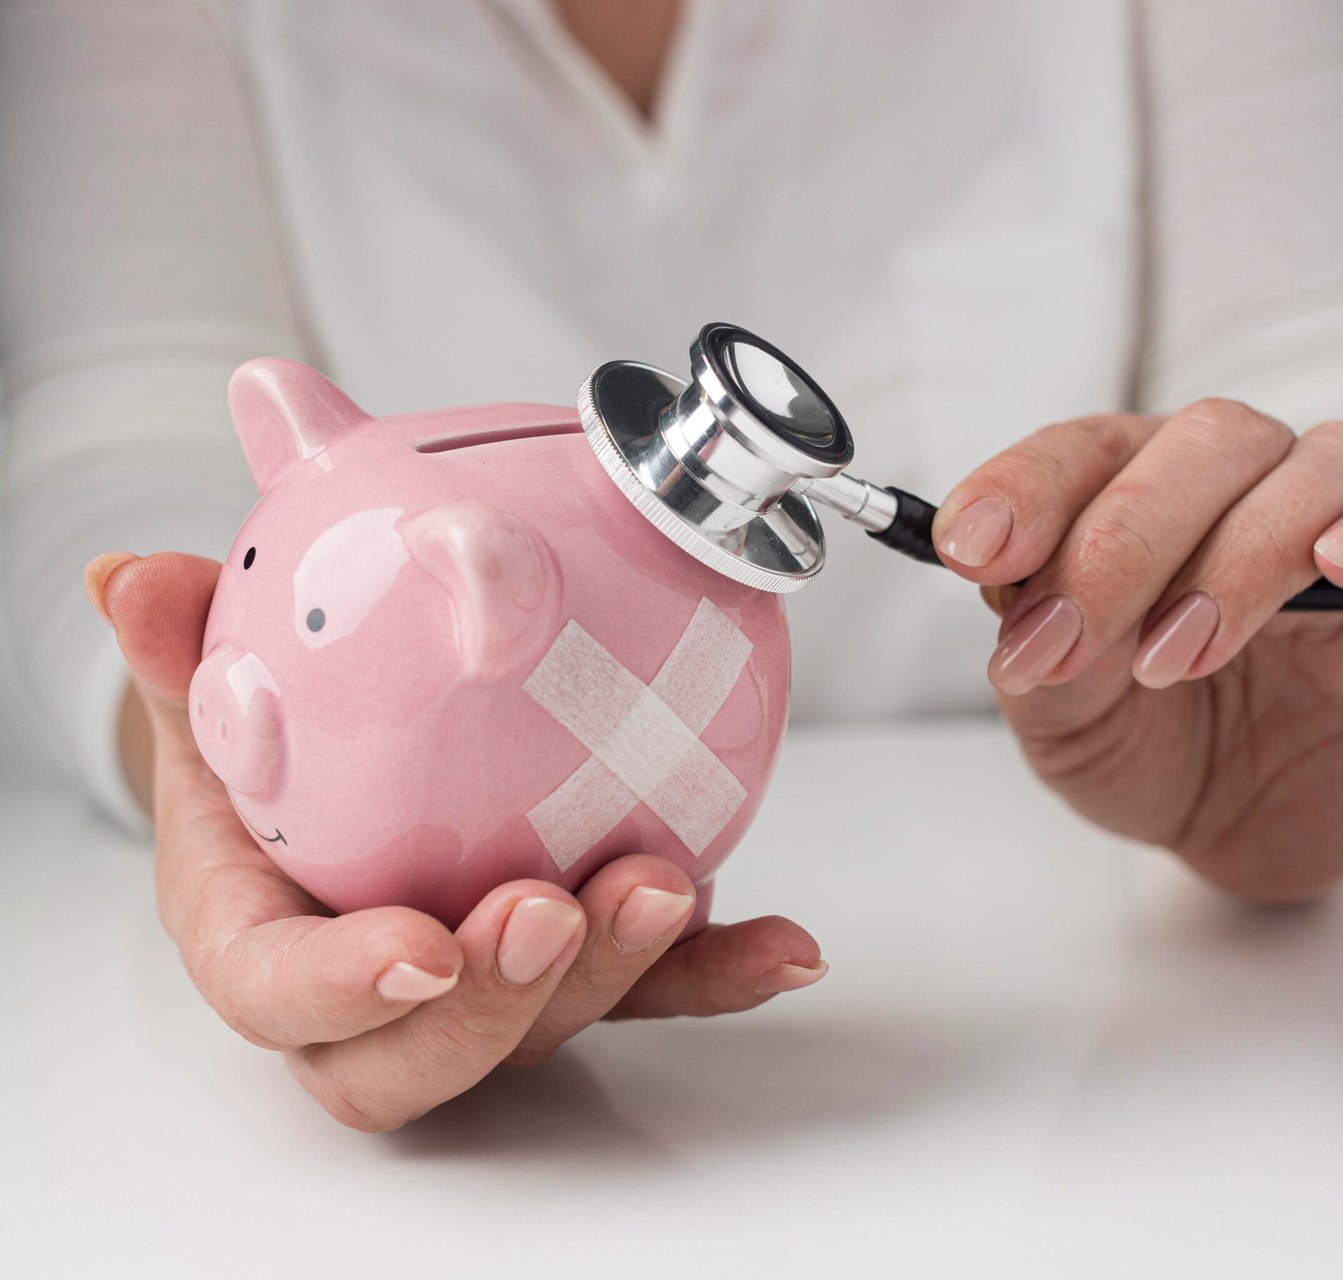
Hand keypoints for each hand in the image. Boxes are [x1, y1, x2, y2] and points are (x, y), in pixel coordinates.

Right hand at [85, 552, 824, 1130]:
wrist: (340, 776)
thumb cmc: (272, 752)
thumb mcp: (221, 686)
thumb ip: (185, 642)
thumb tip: (128, 575)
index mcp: (268, 941)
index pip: (282, 996)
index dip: (346, 992)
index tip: (419, 944)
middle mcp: (382, 993)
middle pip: (422, 1056)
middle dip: (495, 1007)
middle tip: (550, 909)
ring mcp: (493, 991)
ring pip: (550, 1022)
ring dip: (620, 968)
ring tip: (670, 883)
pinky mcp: (583, 971)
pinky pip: (657, 987)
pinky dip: (718, 970)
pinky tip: (790, 942)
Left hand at [932, 400, 1342, 901]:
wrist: (1252, 828)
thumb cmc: (1156, 750)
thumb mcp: (1069, 725)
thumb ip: (1045, 657)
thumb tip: (1024, 605)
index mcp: (1135, 497)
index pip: (1083, 453)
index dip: (1024, 488)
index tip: (971, 548)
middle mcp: (1240, 489)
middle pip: (1202, 443)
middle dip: (1125, 539)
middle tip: (1080, 635)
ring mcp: (1341, 525)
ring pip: (1315, 467)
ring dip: (1239, 555)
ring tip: (1180, 653)